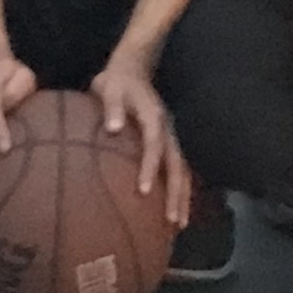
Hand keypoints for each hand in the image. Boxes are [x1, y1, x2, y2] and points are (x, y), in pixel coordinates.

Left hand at [88, 56, 194, 221]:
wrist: (133, 68)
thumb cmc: (117, 82)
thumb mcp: (110, 88)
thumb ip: (111, 108)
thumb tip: (113, 129)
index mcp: (153, 117)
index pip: (154, 145)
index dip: (149, 167)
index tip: (143, 191)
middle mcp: (167, 129)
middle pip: (176, 165)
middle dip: (176, 194)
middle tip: (173, 221)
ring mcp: (171, 136)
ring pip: (182, 170)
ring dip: (183, 197)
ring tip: (180, 224)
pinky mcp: (168, 142)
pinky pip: (178, 169)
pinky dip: (181, 190)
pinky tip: (177, 209)